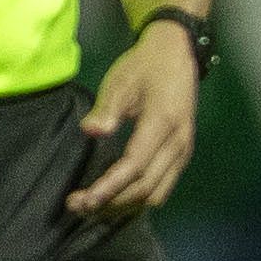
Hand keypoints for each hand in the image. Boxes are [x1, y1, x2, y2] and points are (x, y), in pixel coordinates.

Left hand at [69, 23, 199, 216]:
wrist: (176, 54)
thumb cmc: (145, 66)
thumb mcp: (121, 81)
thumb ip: (107, 109)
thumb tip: (91, 131)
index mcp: (162, 123)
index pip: (135, 166)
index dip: (109, 187)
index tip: (83, 199)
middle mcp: (178, 143)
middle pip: (146, 187)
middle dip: (111, 202)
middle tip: (78, 205)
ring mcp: (183, 151)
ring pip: (156, 193)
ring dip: (125, 205)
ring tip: (94, 206)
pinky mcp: (181, 155)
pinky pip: (162, 187)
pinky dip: (138, 198)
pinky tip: (116, 197)